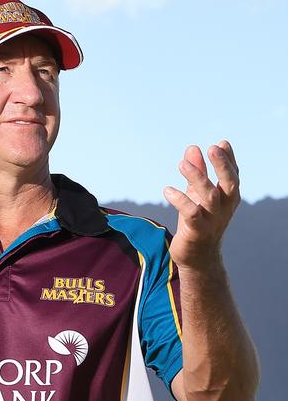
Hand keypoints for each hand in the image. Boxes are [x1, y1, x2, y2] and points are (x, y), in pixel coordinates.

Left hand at [163, 141, 239, 270]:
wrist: (197, 258)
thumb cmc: (199, 222)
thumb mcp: (198, 195)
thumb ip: (197, 172)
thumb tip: (192, 148)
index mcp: (228, 198)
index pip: (233, 175)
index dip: (229, 159)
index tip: (222, 143)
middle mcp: (224, 208)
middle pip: (229, 183)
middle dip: (222, 165)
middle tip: (213, 148)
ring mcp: (212, 220)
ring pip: (209, 196)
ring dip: (197, 178)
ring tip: (182, 163)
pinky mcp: (197, 231)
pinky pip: (191, 213)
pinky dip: (180, 200)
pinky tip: (167, 190)